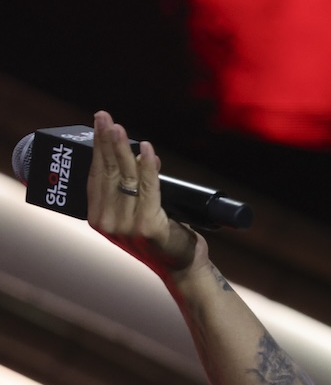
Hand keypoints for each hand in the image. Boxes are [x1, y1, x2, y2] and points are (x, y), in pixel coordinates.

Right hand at [86, 111, 206, 278]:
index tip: (99, 123)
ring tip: (120, 129)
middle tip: (105, 118)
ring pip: (126, 178)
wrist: (181, 266)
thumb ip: (127, 191)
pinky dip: (149, 168)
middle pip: (108, 173)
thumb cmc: (160, 237)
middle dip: (106, 142)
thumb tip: (135, 152)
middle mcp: (108, 223)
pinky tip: (148, 150)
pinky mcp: (148, 226)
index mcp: (98, 217)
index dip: (97, 148)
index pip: (95, 176)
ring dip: (123, 150)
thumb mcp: (134, 213)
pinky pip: (149, 189)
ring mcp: (126, 226)